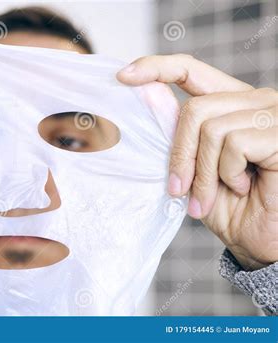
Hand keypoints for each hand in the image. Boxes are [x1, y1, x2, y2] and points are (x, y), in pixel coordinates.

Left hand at [117, 54, 277, 270]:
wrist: (259, 240)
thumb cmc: (227, 205)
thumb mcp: (190, 167)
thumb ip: (174, 131)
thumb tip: (146, 94)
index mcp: (228, 103)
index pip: (190, 70)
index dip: (156, 68)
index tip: (123, 76)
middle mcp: (254, 101)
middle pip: (195, 109)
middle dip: (180, 156)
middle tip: (179, 189)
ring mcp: (272, 114)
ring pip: (212, 129)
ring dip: (204, 174)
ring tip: (210, 197)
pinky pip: (235, 144)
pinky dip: (228, 174)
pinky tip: (245, 187)